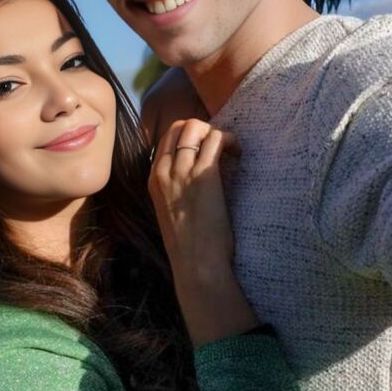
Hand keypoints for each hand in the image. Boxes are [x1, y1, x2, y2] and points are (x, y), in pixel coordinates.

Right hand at [149, 119, 256, 345]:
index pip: (166, 138)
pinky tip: (238, 153)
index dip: (189, 136)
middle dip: (203, 129)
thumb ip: (176, 189)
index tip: (206, 148)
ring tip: (231, 150)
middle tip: (219, 146)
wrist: (196, 264)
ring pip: (196, 128)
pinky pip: (216, 140)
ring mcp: (182, 172)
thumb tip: (195, 174)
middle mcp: (164, 171)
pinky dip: (230, 140)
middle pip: (179, 126)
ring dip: (218, 133)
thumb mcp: (171, 210)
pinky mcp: (204, 175)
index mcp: (153, 179)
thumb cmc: (188, 245)